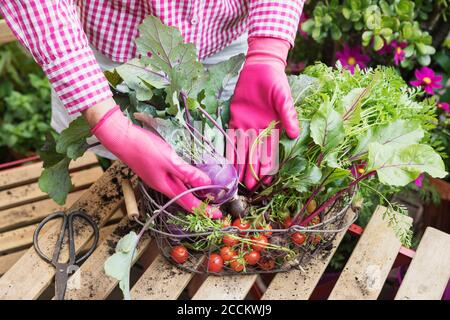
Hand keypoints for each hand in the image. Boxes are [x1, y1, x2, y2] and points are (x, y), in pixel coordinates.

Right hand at [85, 103, 221, 217]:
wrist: (121, 139)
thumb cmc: (144, 149)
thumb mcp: (169, 160)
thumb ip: (187, 173)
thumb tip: (206, 184)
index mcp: (166, 187)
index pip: (189, 204)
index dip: (205, 210)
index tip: (219, 214)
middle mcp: (163, 186)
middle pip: (185, 200)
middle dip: (201, 206)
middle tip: (216, 208)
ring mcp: (159, 178)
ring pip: (180, 191)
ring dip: (194, 195)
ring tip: (208, 196)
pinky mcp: (157, 170)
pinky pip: (175, 182)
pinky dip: (186, 184)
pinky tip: (190, 179)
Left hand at [228, 37, 299, 189]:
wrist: (260, 69)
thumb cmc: (276, 83)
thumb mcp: (284, 98)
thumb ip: (288, 115)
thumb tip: (294, 134)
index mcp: (273, 128)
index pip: (270, 151)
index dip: (267, 166)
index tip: (265, 179)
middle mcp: (260, 131)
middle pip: (256, 155)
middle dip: (253, 170)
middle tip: (250, 187)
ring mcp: (247, 126)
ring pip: (243, 150)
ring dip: (241, 165)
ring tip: (238, 180)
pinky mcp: (235, 120)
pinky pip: (232, 138)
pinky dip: (230, 150)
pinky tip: (228, 162)